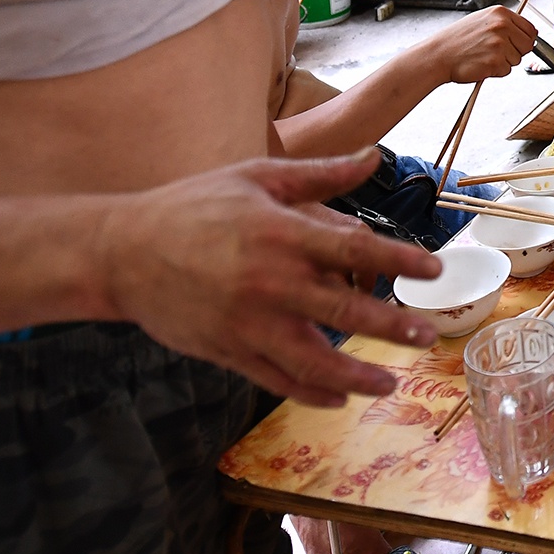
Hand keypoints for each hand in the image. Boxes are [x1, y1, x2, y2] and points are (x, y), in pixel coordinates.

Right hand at [96, 151, 441, 407]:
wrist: (121, 251)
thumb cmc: (193, 205)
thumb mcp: (257, 176)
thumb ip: (320, 174)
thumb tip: (373, 156)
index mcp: (281, 233)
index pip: (355, 251)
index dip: (399, 261)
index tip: (433, 269)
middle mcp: (270, 281)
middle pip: (344, 311)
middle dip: (391, 326)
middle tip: (425, 335)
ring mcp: (248, 322)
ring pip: (314, 359)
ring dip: (357, 375)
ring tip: (388, 383)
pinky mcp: (227, 350)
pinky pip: (277, 379)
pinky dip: (310, 392)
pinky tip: (338, 397)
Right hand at [426, 6, 536, 85]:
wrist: (438, 54)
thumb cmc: (456, 40)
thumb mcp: (481, 21)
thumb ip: (503, 24)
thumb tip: (523, 33)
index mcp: (500, 14)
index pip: (530, 28)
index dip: (525, 40)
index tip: (519, 44)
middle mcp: (502, 26)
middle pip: (528, 45)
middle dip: (516, 52)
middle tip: (497, 53)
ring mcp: (499, 44)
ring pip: (517, 60)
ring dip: (504, 62)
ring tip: (484, 56)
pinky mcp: (495, 61)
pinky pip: (506, 71)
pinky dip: (496, 72)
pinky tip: (481, 64)